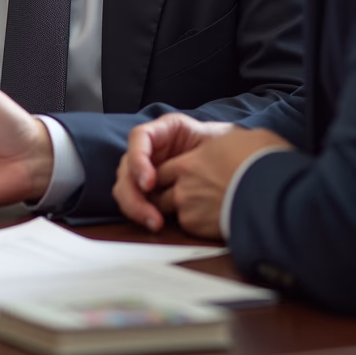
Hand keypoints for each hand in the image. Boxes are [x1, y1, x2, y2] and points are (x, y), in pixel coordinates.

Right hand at [113, 115, 233, 232]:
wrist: (229, 166)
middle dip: (134, 193)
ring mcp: (145, 169)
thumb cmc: (224, 149)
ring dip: (135, 207)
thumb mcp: (217, 139)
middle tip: (151, 213)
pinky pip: (135, 201)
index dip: (138, 160)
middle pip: (126, 167)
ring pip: (125, 187)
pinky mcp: (148, 190)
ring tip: (155, 223)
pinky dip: (141, 214)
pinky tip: (156, 223)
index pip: (139, 137)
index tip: (149, 183)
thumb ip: (209, 143)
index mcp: (163, 130)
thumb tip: (201, 156)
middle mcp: (148, 149)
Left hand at [154, 127, 292, 238]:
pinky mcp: (199, 229)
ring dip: (182, 212)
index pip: (162, 170)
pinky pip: (188, 228)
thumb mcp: (237, 140)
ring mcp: (188, 207)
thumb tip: (231, 146)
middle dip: (166, 195)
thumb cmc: (260, 160)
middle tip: (186, 197)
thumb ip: (220, 146)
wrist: (274, 191)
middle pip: (160, 192)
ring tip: (203, 211)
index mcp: (189, 162)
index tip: (178, 179)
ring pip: (171, 211)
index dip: (168, 176)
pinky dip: (197, 226)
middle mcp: (183, 185)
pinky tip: (213, 222)